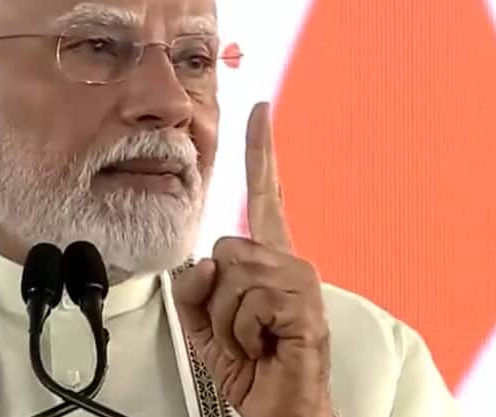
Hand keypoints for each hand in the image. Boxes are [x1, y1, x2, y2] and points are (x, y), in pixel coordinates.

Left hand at [172, 102, 332, 416]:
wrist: (277, 404)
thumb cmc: (248, 363)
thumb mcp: (204, 319)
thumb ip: (193, 284)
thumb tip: (202, 262)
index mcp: (266, 259)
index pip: (263, 195)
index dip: (260, 151)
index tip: (259, 109)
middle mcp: (287, 262)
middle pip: (222, 247)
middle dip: (214, 297)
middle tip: (238, 328)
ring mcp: (298, 280)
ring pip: (230, 274)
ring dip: (226, 319)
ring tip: (251, 339)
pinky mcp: (302, 302)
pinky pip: (245, 301)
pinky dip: (240, 332)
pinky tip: (264, 343)